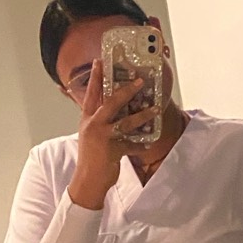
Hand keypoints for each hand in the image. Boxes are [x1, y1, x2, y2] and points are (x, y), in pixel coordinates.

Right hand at [68, 60, 159, 209]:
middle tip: (139, 81)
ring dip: (143, 115)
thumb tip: (107, 107)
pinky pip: (132, 145)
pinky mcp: (113, 151)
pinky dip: (141, 145)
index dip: (94, 77)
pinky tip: (149, 143)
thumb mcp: (90, 134)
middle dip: (126, 91)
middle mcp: (93, 126)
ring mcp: (103, 138)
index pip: (90, 94)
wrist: (87, 181)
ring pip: (126, 122)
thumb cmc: (91, 156)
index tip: (99, 61)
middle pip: (110, 103)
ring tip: (155, 109)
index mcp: (87, 119)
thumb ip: (97, 119)